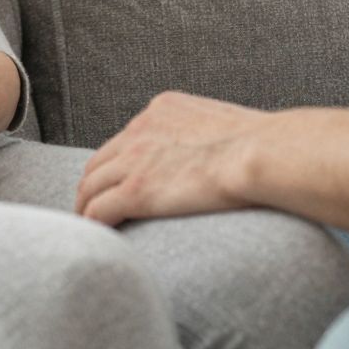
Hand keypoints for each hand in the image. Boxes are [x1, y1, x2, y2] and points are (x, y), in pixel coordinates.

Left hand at [75, 91, 270, 225]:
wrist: (263, 154)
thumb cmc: (263, 146)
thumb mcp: (225, 124)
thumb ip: (208, 136)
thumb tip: (221, 155)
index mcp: (162, 110)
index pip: (126, 139)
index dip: (118, 163)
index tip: (120, 181)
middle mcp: (141, 129)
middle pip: (101, 160)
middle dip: (94, 184)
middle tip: (93, 207)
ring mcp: (135, 160)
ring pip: (91, 185)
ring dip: (86, 206)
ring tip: (89, 227)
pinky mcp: (136, 191)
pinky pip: (99, 211)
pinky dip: (92, 225)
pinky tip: (96, 238)